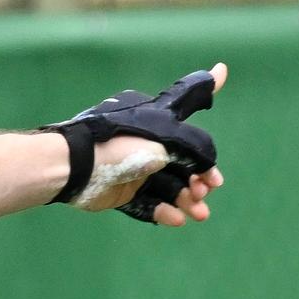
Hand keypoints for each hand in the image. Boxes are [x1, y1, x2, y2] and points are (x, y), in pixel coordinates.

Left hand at [74, 62, 227, 225]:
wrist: (76, 163)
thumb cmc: (124, 142)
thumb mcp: (169, 132)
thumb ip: (196, 132)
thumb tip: (221, 78)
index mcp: (156, 125)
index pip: (189, 144)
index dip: (204, 164)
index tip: (214, 181)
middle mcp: (145, 146)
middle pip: (180, 169)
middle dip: (196, 185)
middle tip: (201, 198)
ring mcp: (132, 170)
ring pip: (166, 189)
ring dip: (185, 201)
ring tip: (197, 215)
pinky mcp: (119, 192)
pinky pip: (145, 204)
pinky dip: (162, 211)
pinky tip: (177, 220)